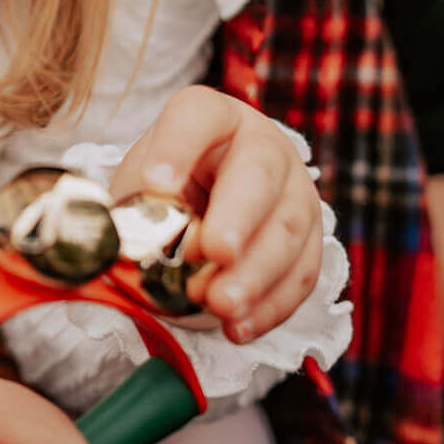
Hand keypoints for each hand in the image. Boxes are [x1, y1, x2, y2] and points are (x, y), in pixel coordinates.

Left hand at [109, 86, 323, 344]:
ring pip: (289, 229)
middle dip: (238, 216)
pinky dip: (271, 306)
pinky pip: (302, 273)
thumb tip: (133, 249)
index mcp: (212, 118)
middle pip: (260, 172)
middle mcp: (263, 145)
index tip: (155, 184)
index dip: (177, 146)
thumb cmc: (167, 193)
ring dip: (255, 273)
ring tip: (219, 305)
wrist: (204, 210)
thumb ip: (138, 211)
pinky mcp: (310, 240)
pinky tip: (238, 328)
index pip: (198, 116)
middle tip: (215, 252)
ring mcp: (295, 191)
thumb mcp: (141, 189)